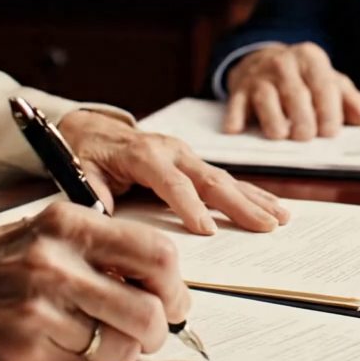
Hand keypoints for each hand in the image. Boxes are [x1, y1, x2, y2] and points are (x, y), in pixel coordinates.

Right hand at [0, 202, 190, 360]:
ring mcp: (38, 311)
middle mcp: (54, 264)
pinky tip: (76, 347)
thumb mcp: (49, 230)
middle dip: (162, 327)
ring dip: (129, 351)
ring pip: (124, 348)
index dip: (177, 285)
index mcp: (67, 224)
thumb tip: (165, 286)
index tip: (174, 298)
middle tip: (154, 329)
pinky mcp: (24, 352)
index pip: (156, 255)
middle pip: (150, 310)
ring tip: (112, 339)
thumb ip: (104, 248)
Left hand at [58, 111, 287, 234]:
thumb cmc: (84, 154)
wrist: (89, 129)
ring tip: (281, 217)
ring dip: (254, 199)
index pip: (171, 183)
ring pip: (224, 178)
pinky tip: (270, 207)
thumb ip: (90, 193)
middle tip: (265, 226)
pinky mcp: (192, 162)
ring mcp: (185, 155)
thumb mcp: (78, 172)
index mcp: (143, 155)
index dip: (189, 207)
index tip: (208, 231)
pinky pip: (224, 179)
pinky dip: (249, 194)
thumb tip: (102, 216)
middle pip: (209, 179)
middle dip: (239, 204)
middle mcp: (170, 151)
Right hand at [223, 43, 359, 140]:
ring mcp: (258, 75)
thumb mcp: (328, 80)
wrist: (262, 59)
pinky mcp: (238, 89)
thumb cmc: (303, 79)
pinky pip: (235, 104)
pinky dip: (235, 118)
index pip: (324, 86)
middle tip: (305, 138)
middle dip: (303, 120)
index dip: (329, 112)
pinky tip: (236, 130)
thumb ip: (348, 98)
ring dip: (273, 121)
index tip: (329, 133)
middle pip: (296, 94)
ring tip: (281, 135)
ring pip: (265, 98)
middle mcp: (284, 63)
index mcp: (310, 59)